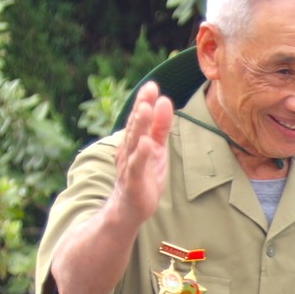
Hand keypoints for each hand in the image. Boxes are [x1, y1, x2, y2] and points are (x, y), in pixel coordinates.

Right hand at [110, 82, 173, 229]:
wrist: (129, 208)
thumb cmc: (144, 176)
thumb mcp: (156, 148)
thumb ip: (160, 127)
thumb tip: (165, 101)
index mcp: (134, 141)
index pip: (139, 118)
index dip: (144, 101)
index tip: (152, 85)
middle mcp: (129, 149)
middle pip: (135, 126)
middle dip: (141, 107)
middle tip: (149, 90)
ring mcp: (129, 165)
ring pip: (134, 143)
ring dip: (140, 126)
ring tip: (145, 109)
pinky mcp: (134, 181)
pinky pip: (137, 166)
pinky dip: (142, 155)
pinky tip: (147, 144)